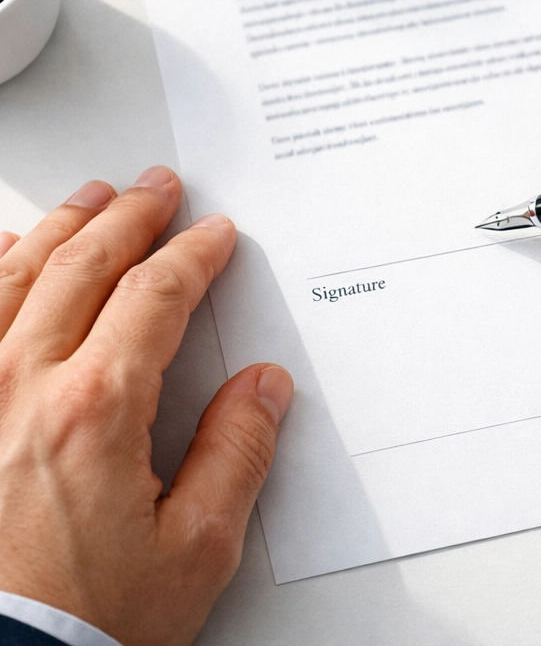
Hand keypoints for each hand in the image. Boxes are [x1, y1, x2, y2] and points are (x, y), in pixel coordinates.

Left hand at [0, 167, 292, 645]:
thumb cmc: (81, 622)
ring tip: (90, 199)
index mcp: (96, 410)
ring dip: (63, 226)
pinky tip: (8, 251)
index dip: (193, 255)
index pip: (156, 296)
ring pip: (16, 273)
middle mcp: (21, 386)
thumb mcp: (193, 550)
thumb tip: (264, 387)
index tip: (214, 237)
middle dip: (130, 217)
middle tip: (156, 189)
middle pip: (86, 265)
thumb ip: (237, 454)